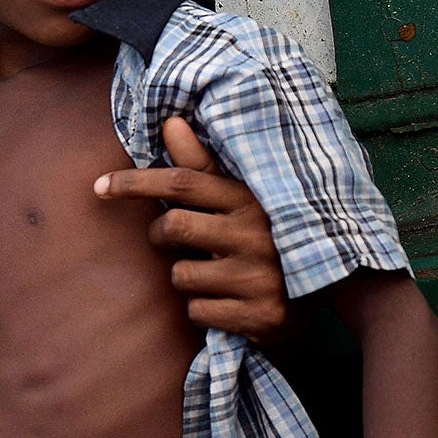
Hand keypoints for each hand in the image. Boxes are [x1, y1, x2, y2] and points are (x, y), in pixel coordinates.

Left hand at [94, 116, 290, 342]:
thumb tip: (171, 122)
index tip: (100, 186)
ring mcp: (259, 276)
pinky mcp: (260, 315)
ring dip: (187, 279)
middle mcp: (255, 233)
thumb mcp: (245, 198)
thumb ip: (204, 166)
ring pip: (181, 276)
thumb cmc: (271, 237)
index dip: (136, 183)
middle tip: (173, 241)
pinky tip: (230, 305)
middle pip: (174, 227)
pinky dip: (204, 311)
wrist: (337, 289)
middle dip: (161, 236)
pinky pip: (198, 312)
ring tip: (217, 276)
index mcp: (250, 199)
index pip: (183, 182)